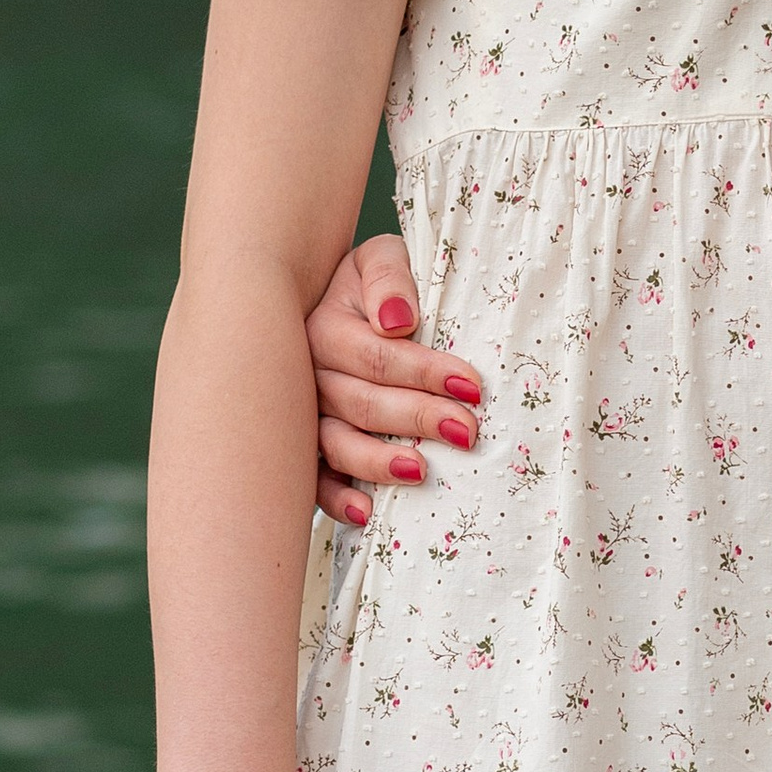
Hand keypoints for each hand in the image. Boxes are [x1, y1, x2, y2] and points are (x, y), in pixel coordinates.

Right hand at [306, 234, 481, 524]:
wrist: (315, 296)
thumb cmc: (363, 282)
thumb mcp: (379, 258)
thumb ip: (390, 277)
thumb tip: (398, 320)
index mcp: (323, 327)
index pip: (377, 357)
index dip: (426, 372)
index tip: (471, 386)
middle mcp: (306, 374)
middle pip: (361, 403)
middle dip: (417, 418)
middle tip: (467, 432)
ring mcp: (300, 413)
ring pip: (333, 444)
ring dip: (377, 463)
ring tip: (420, 471)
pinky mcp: (301, 442)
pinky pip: (311, 477)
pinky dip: (334, 499)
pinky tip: (365, 513)